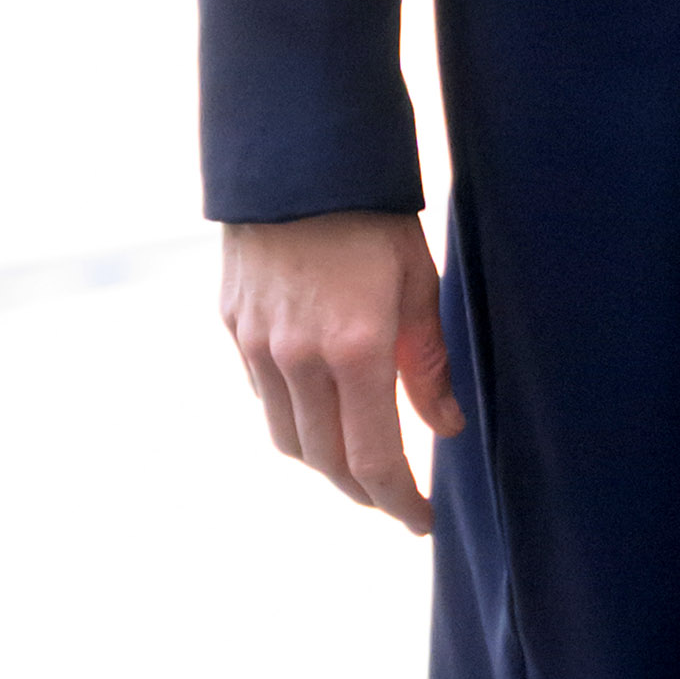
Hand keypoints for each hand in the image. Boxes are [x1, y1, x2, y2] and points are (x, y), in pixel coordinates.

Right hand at [222, 209, 464, 531]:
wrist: (296, 156)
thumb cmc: (374, 216)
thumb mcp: (418, 284)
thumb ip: (427, 364)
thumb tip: (446, 429)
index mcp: (354, 349)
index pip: (372, 460)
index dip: (398, 501)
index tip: (420, 521)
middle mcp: (297, 357)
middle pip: (324, 461)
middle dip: (363, 491)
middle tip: (394, 499)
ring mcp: (257, 343)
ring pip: (287, 436)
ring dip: (324, 460)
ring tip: (359, 460)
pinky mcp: (233, 325)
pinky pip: (264, 394)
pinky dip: (294, 414)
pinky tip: (322, 405)